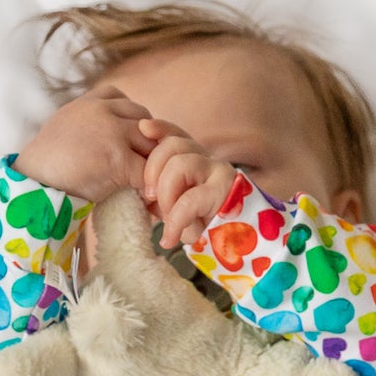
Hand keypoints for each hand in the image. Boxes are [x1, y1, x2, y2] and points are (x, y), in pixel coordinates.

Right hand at [11, 84, 158, 204]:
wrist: (34, 179)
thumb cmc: (48, 161)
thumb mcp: (68, 125)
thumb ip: (90, 122)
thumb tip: (108, 138)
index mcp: (92, 101)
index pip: (128, 103)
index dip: (136, 124)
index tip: (133, 146)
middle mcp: (104, 110)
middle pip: (145, 122)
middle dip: (149, 144)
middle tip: (149, 169)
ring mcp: (113, 132)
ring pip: (150, 145)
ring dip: (153, 166)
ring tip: (150, 184)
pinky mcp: (118, 158)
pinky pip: (145, 172)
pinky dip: (149, 188)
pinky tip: (145, 199)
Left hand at [139, 120, 237, 246]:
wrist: (233, 247)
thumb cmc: (202, 228)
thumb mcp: (176, 208)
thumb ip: (162, 193)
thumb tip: (144, 192)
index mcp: (195, 158)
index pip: (176, 134)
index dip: (159, 129)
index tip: (143, 129)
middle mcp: (209, 159)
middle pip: (173, 144)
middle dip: (153, 170)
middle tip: (149, 198)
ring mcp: (219, 172)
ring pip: (179, 165)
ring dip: (165, 195)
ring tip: (165, 219)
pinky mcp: (225, 192)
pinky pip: (188, 200)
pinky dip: (174, 222)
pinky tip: (170, 239)